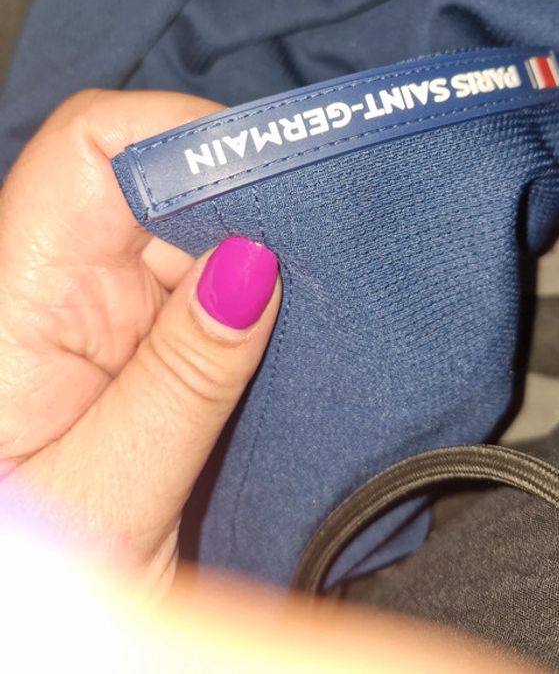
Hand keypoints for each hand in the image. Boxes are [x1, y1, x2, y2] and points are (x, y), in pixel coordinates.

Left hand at [0, 89, 280, 592]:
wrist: (30, 629)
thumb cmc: (37, 574)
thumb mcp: (110, 492)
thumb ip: (182, 378)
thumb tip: (254, 265)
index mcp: (18, 297)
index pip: (92, 150)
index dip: (180, 133)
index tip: (273, 166)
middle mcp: (64, 286)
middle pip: (159, 180)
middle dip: (248, 193)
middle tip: (329, 233)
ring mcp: (111, 311)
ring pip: (199, 229)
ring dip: (265, 247)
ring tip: (327, 287)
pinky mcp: (149, 341)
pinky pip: (215, 286)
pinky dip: (263, 294)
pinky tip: (303, 322)